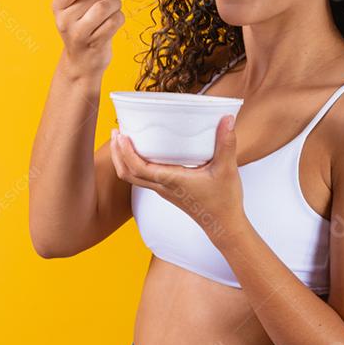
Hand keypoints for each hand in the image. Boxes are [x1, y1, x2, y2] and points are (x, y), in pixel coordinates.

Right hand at [51, 0, 127, 79]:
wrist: (81, 62)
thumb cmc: (81, 27)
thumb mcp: (74, 5)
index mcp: (58, 7)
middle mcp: (65, 20)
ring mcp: (79, 34)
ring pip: (106, 7)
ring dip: (117, 5)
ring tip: (115, 8)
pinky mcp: (95, 43)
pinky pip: (115, 21)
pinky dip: (120, 18)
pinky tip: (115, 21)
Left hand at [110, 114, 245, 244]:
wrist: (223, 225)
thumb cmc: (224, 200)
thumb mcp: (227, 169)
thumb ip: (226, 143)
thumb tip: (227, 119)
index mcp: (171, 180)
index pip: (139, 168)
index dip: (126, 152)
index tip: (122, 135)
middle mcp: (163, 187)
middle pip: (127, 173)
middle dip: (117, 153)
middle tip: (116, 132)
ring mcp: (163, 190)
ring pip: (133, 177)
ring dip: (123, 159)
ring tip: (122, 140)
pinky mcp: (167, 191)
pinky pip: (142, 178)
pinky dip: (134, 164)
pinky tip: (142, 152)